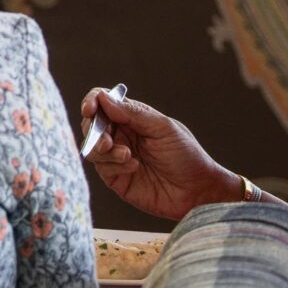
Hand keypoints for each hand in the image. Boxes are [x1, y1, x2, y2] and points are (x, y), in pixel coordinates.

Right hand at [77, 87, 242, 223]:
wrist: (197, 191)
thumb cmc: (186, 155)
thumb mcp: (163, 128)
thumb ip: (133, 113)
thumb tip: (103, 97)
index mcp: (132, 118)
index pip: (103, 103)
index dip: (91, 102)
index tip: (90, 109)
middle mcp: (122, 135)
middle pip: (92, 125)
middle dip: (94, 130)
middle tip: (107, 140)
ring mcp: (117, 158)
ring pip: (92, 148)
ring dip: (104, 149)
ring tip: (127, 155)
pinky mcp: (117, 179)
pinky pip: (103, 168)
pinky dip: (115, 165)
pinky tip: (135, 166)